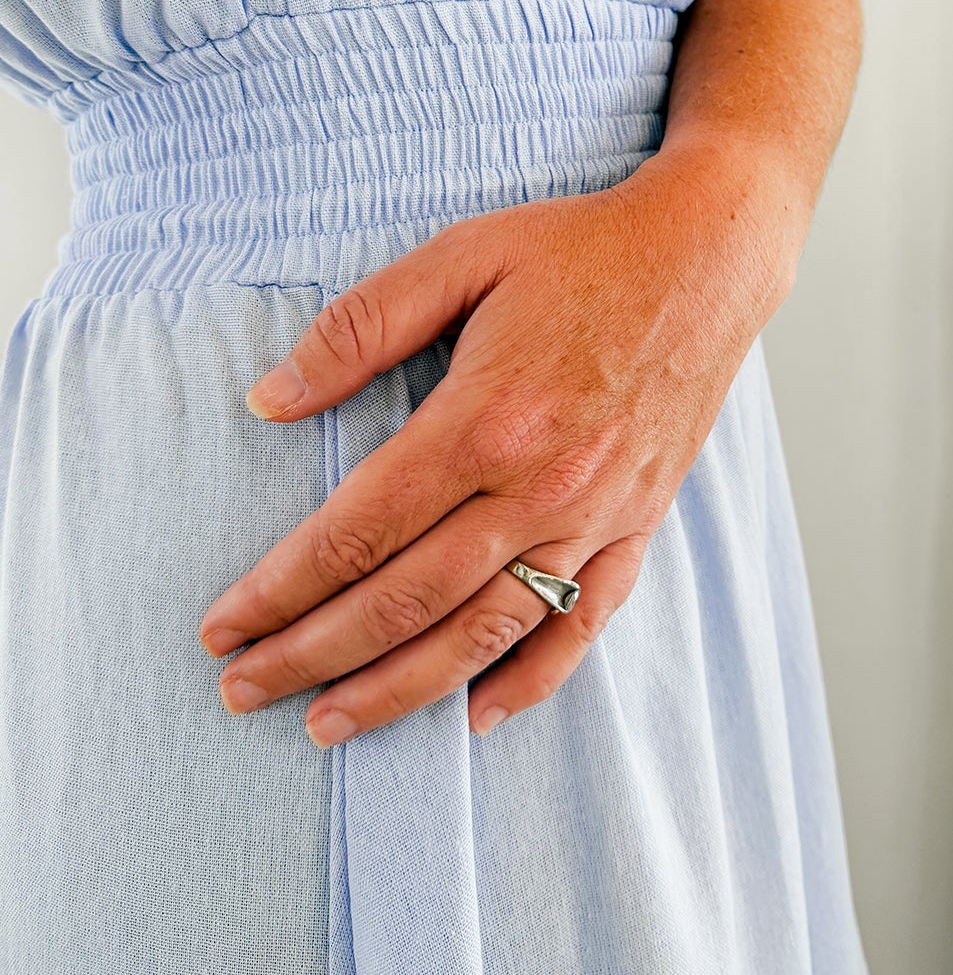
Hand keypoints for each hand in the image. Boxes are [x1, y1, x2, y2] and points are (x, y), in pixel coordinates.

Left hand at [198, 141, 797, 744]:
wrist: (709, 258)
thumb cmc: (581, 250)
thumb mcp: (462, 254)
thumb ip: (361, 325)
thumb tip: (268, 399)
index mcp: (486, 419)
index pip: (359, 533)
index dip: (280, 590)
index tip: (222, 627)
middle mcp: (541, 486)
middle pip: (407, 600)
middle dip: (313, 656)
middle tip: (243, 691)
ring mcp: (595, 516)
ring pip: (485, 633)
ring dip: (400, 689)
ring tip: (329, 724)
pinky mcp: (638, 524)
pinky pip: (584, 624)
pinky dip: (532, 680)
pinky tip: (476, 716)